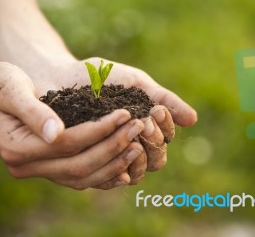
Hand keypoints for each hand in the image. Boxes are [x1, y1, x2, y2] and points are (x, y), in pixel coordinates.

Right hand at [0, 61, 146, 189]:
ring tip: (138, 146)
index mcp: (16, 147)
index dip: (98, 130)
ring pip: (81, 177)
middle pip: (78, 164)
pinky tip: (125, 168)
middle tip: (138, 127)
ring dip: (112, 164)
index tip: (124, 114)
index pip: (67, 143)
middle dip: (112, 146)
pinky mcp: (48, 168)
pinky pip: (78, 178)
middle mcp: (26, 166)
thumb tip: (56, 132)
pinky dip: (102, 175)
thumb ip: (34, 111)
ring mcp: (37, 170)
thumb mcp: (11, 89)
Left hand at [29, 57, 197, 184]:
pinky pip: (107, 178)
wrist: (61, 77)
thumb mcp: (137, 84)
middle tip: (144, 123)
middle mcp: (132, 147)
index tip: (156, 111)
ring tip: (128, 133)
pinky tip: (111, 150)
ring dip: (138, 154)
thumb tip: (193, 120)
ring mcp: (112, 157)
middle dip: (154, 141)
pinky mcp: (90, 164)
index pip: (165, 140)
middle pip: (156, 160)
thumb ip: (165, 99)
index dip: (165, 128)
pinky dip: (115, 167)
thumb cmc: (101, 78)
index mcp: (146, 129)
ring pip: (136, 172)